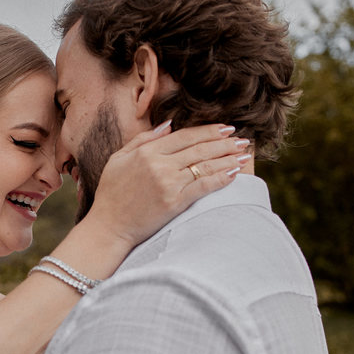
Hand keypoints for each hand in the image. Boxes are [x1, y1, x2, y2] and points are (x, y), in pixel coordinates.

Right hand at [85, 122, 250, 246]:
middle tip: (243, 139)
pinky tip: (235, 173)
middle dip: (225, 142)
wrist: (108, 227)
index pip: (185, 136)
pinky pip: (204, 186)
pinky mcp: (175, 203)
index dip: (208, 130)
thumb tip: (168, 126)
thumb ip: (142, 139)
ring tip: (245, 154)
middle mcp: (159, 165)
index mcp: (147, 152)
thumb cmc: (111, 194)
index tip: (225, 128)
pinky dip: (221, 178)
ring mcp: (168, 184)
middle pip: (200, 148)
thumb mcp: (118, 159)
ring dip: (229, 158)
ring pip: (205, 165)